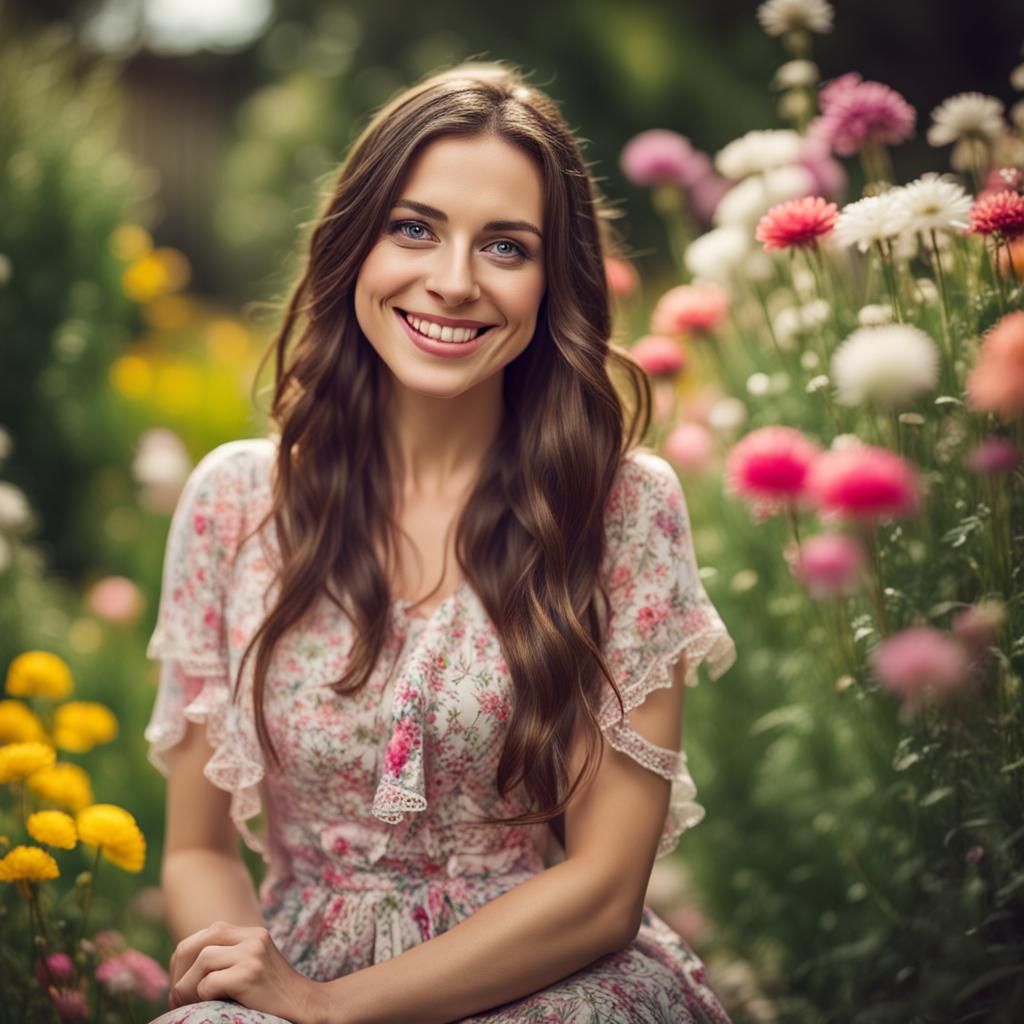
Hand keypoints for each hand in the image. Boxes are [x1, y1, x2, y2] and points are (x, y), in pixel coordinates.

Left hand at [168, 921, 324, 1022]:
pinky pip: (209, 982)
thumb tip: (179, 971)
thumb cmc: (273, 996)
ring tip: (190, 1005)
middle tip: (177, 999)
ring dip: (186, 988)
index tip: (180, 988)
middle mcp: (252, 937)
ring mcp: (253, 953)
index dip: (183, 962)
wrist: (306, 1007)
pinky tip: (212, 1006)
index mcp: (250, 933)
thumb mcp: (250, 967)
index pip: (202, 937)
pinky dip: (202, 997)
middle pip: (196, 944)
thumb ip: (226, 958)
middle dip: (178, 973)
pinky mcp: (250, 973)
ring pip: (201, 961)